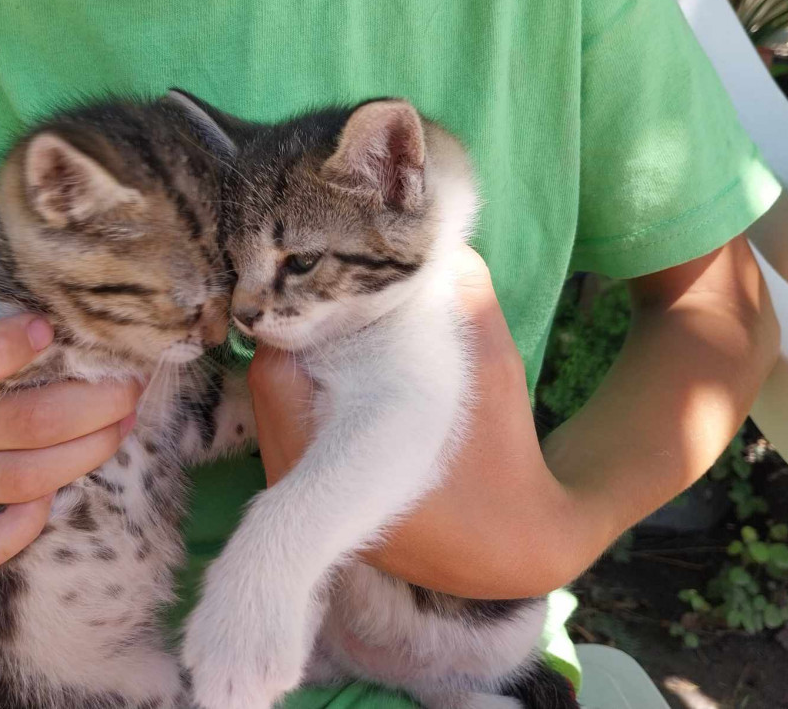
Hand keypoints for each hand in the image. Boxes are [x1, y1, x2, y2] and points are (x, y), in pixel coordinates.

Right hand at [0, 315, 140, 575]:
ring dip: (90, 450)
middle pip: (20, 423)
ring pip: (21, 480)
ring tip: (122, 422)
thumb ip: (2, 315)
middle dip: (96, 403)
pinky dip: (26, 526)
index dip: (0, 348)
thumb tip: (87, 327)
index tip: (49, 329)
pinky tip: (55, 491)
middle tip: (130, 384)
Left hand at [248, 246, 598, 598]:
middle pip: (271, 373)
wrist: (516, 550)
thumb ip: (463, 297)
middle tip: (344, 290)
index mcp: (322, 462)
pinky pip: (292, 416)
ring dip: (308, 355)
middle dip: (304, 326)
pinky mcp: (311, 493)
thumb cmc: (503, 460)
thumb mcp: (493, 367)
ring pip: (278, 394)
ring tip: (351, 321)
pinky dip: (314, 384)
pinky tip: (353, 360)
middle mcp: (292, 479)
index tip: (335, 277)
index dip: (302, 308)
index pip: (275, 359)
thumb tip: (433, 237)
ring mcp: (296, 489)